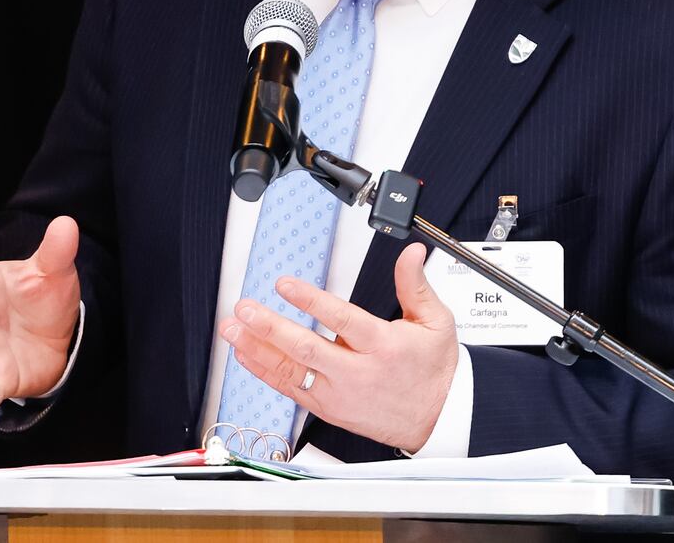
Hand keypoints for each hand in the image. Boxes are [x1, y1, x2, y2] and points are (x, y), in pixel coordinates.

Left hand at [219, 241, 457, 453]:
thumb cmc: (436, 371)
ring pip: (292, 371)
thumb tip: (411, 253)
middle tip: (245, 309)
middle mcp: (358, 372)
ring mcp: (340, 394)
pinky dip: (264, 373)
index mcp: (383, 346)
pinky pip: (291, 390)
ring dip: (257, 349)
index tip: (285, 285)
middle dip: (271, 327)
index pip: (341, 320)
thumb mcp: (436, 322)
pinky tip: (246, 355)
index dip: (310, 301)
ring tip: (232, 330)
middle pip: (307, 349)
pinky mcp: (329, 409)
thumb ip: (415, 285)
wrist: (440, 420)